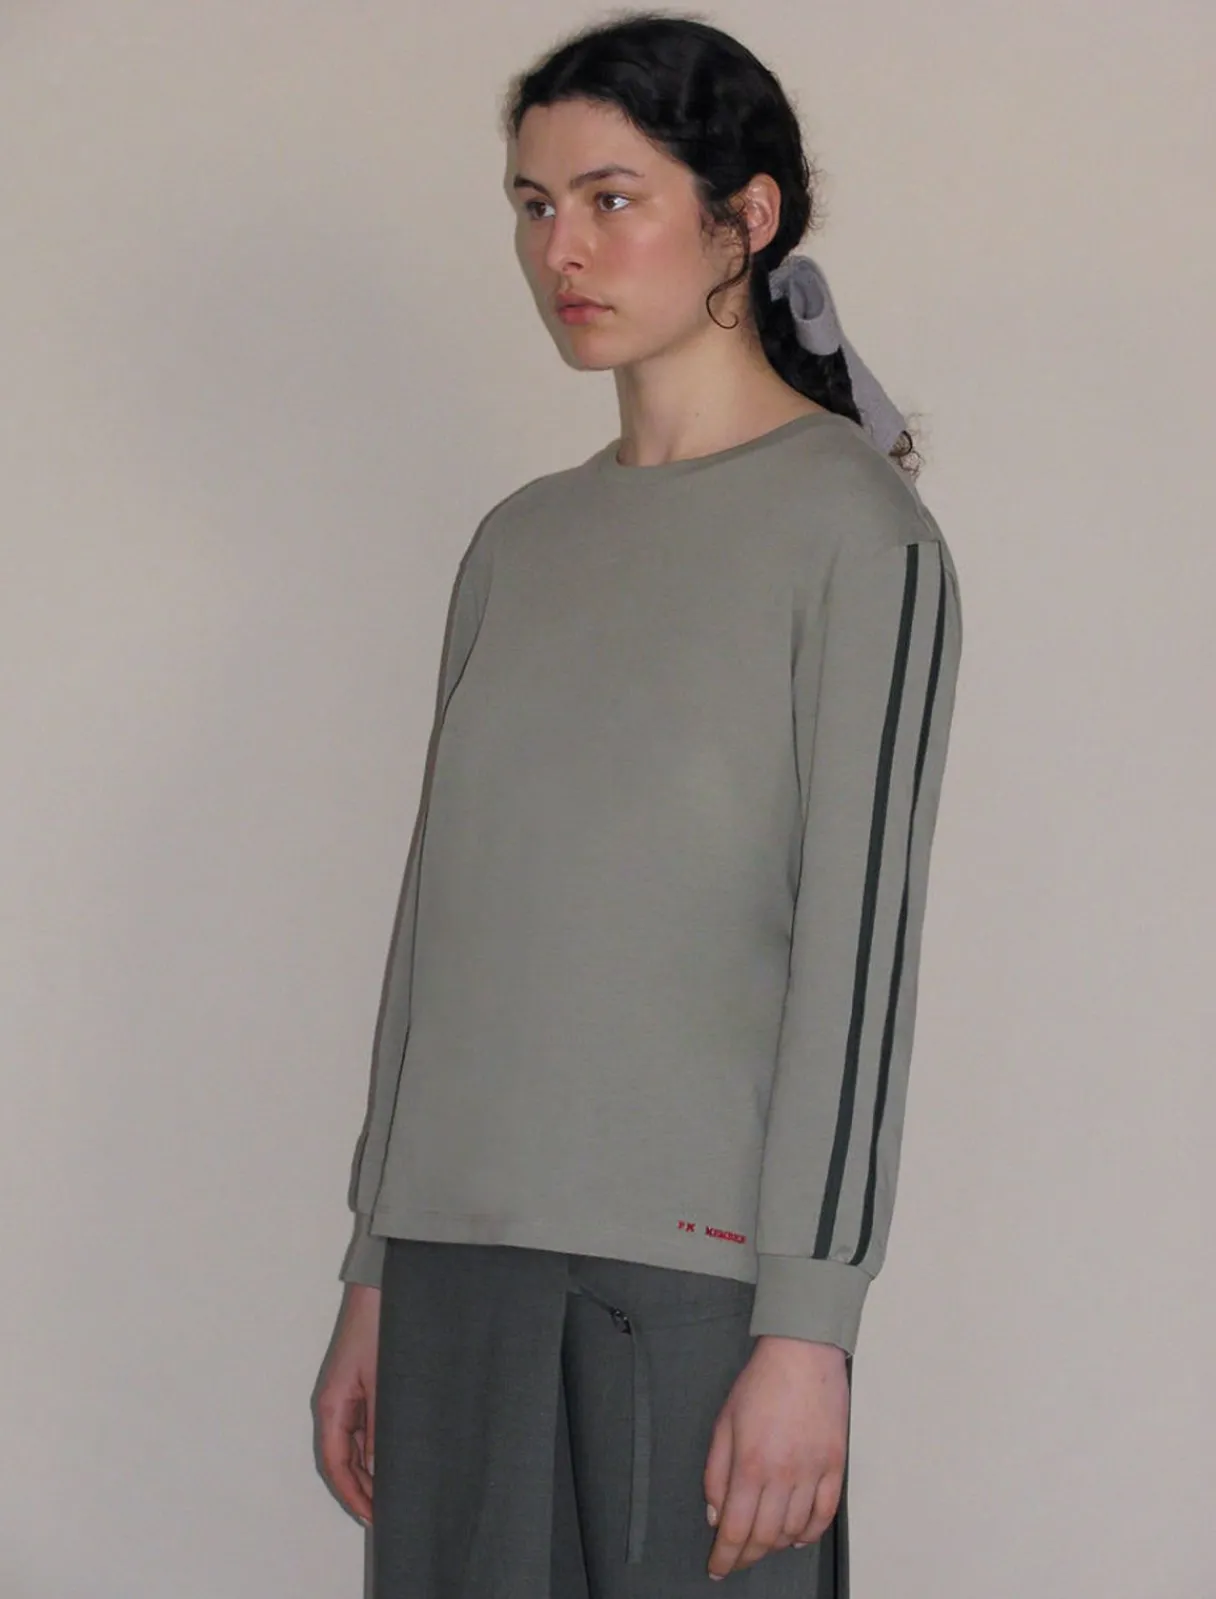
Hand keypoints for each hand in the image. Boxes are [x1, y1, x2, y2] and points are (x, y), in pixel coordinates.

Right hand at [315, 1283, 381, 1527]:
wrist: (382, 1291)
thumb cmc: (380, 1331)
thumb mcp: (384, 1383)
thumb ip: (381, 1428)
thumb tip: (380, 1469)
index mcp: (332, 1407)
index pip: (336, 1465)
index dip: (352, 1496)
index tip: (373, 1518)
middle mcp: (334, 1406)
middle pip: (342, 1461)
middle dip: (361, 1490)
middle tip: (388, 1515)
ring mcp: (346, 1397)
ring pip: (352, 1448)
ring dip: (368, 1472)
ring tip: (393, 1496)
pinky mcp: (361, 1389)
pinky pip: (362, 1430)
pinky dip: (375, 1450)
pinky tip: (393, 1461)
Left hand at [702, 1334, 848, 1578]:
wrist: (802, 1354)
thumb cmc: (761, 1383)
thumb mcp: (724, 1422)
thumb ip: (716, 1472)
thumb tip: (716, 1515)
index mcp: (750, 1464)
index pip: (736, 1529)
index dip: (725, 1557)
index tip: (717, 1568)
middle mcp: (783, 1475)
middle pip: (765, 1537)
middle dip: (747, 1557)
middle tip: (736, 1560)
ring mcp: (813, 1472)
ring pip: (794, 1531)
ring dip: (775, 1545)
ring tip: (762, 1543)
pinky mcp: (835, 1466)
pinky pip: (825, 1514)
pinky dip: (810, 1533)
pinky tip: (797, 1537)